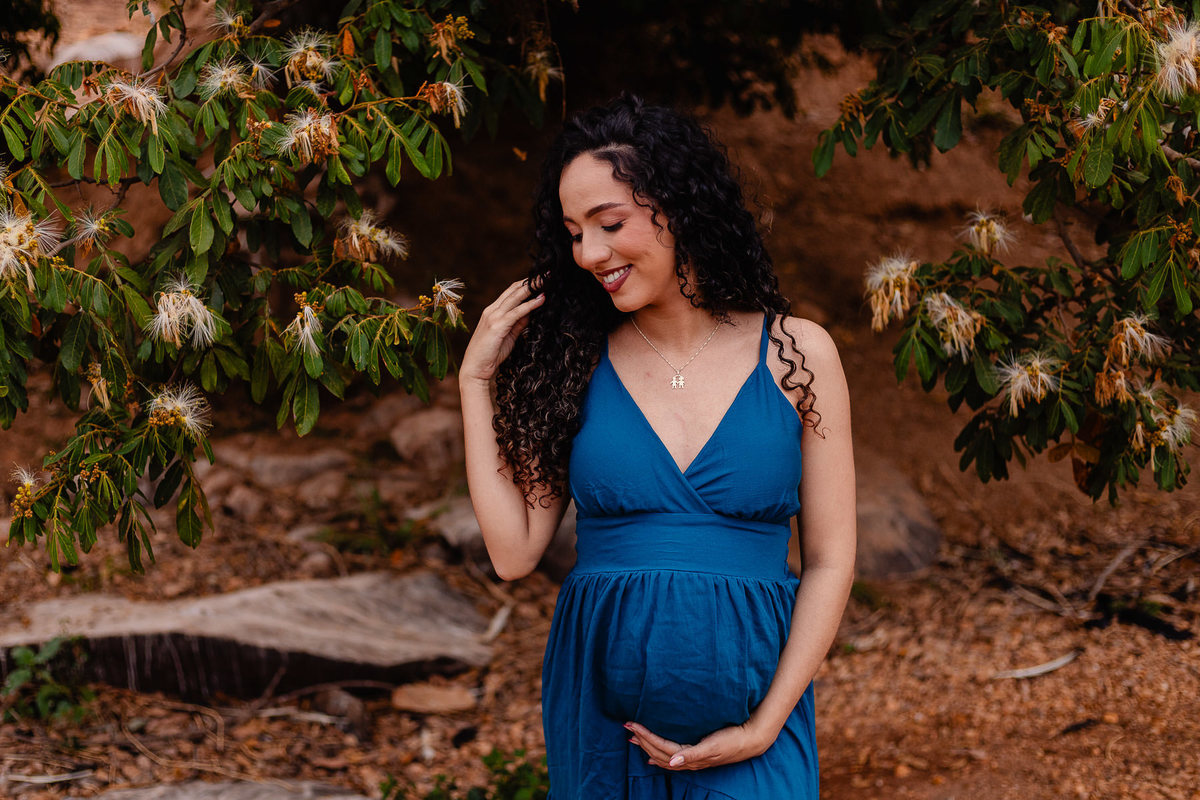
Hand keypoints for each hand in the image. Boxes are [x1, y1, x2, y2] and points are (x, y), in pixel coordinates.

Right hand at [460, 279, 544, 384]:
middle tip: (547, 273)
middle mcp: (492, 310)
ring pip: (515, 297)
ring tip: (546, 281)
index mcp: (492, 311)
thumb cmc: (491, 354)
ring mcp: (493, 317)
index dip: (526, 284)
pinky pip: (517, 312)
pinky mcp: (497, 326)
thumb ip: (518, 323)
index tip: (541, 279)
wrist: (475, 369)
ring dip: (532, 288)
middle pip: (514, 290)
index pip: (511, 292)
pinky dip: (530, 305)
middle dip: (531, 281)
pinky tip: (541, 299)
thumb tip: (531, 312)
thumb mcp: (509, 336)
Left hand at [625, 719, 773, 770]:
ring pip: (663, 756)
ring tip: (634, 740)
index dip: (645, 737)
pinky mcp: (697, 755)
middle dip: (642, 741)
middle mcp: (689, 760)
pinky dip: (660, 757)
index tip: (632, 725)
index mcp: (690, 756)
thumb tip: (671, 763)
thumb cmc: (732, 740)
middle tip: (628, 728)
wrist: (750, 740)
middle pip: (659, 753)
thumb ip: (692, 755)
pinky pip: (672, 759)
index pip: (661, 747)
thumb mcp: (712, 746)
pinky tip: (653, 758)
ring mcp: (693, 759)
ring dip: (647, 748)